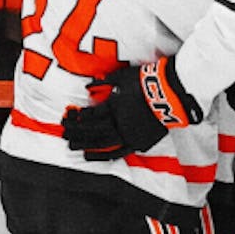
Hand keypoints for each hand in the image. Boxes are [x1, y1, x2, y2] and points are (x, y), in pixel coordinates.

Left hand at [61, 57, 202, 160]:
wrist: (170, 93)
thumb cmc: (147, 81)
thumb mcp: (123, 76)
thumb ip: (105, 82)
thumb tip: (88, 86)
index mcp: (112, 105)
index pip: (90, 114)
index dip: (78, 117)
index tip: (68, 119)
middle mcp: (117, 122)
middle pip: (92, 129)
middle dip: (77, 133)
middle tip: (64, 136)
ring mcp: (128, 134)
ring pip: (102, 142)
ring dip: (86, 145)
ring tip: (73, 148)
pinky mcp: (139, 142)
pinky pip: (119, 151)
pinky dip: (104, 155)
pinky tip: (93, 157)